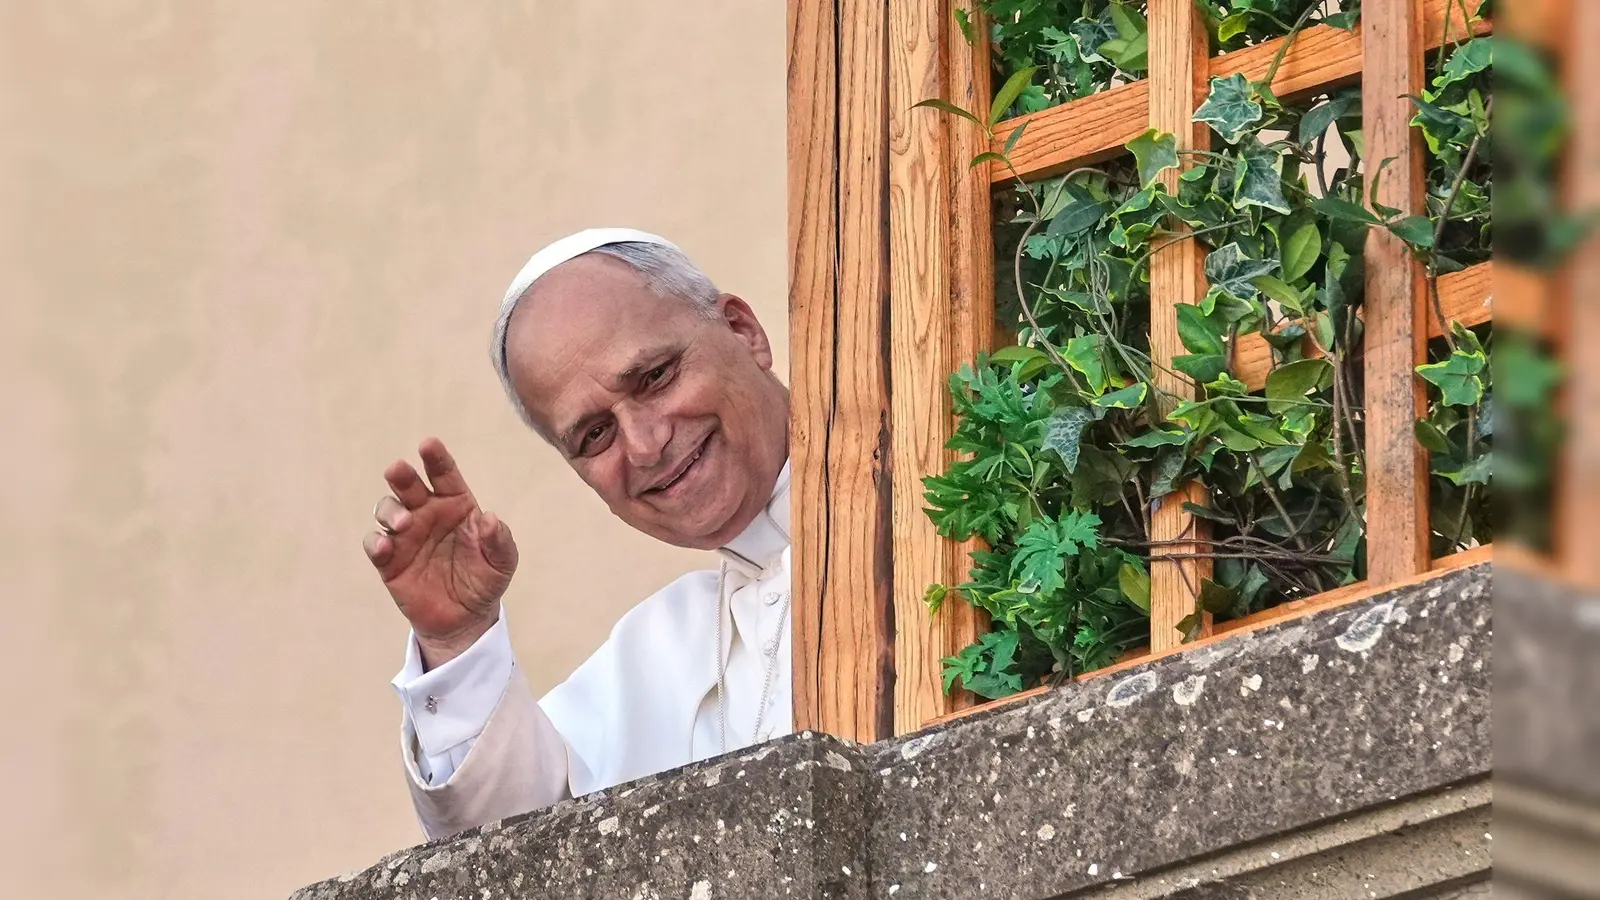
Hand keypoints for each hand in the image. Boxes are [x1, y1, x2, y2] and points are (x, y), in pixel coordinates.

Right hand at [364, 437, 518, 668]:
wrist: (465, 618)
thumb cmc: (485, 579)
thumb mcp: (502, 562)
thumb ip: (500, 540)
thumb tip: (490, 519)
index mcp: (456, 504)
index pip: (444, 474)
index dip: (436, 458)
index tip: (428, 444)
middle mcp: (427, 513)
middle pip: (409, 486)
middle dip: (402, 475)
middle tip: (398, 471)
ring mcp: (405, 535)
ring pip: (387, 509)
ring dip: (390, 510)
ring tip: (403, 523)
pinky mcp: (389, 561)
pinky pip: (375, 545)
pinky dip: (376, 542)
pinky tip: (386, 546)